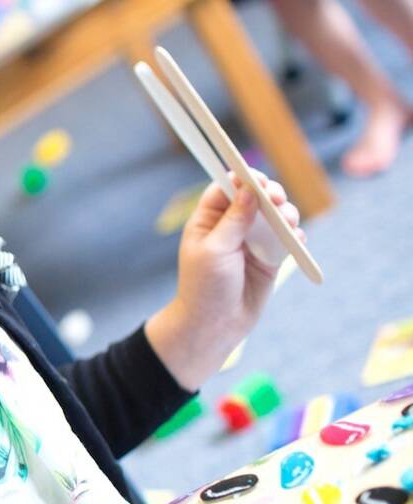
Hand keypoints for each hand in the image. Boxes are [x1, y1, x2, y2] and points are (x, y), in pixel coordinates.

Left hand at [146, 172, 302, 390]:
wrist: (216, 325)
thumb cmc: (205, 287)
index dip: (242, 179)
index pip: (225, 188)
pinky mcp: (270, 257)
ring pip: (275, 216)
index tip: (257, 178)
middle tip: (277, 198)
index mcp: (207, 221)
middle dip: (269, 194)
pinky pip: (287, 239)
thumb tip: (248, 189)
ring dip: (285, 213)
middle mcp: (230, 227)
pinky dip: (294, 236)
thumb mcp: (216, 250)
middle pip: (255, 197)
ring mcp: (251, 241)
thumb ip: (234, 220)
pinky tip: (296, 239)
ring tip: (288, 221)